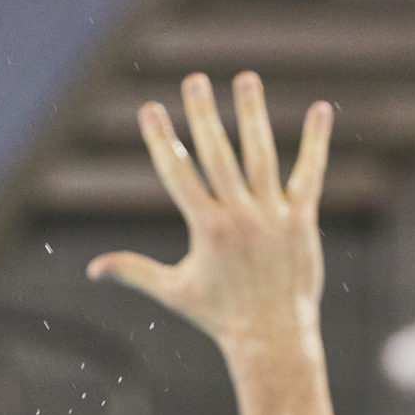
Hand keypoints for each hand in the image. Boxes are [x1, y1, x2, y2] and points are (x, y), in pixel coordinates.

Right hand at [87, 72, 330, 352]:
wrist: (272, 336)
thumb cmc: (219, 315)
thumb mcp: (173, 292)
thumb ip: (134, 271)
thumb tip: (93, 268)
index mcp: (206, 229)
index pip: (178, 174)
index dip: (161, 140)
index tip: (150, 109)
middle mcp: (239, 217)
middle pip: (218, 155)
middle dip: (204, 115)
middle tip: (194, 79)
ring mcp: (272, 216)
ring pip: (261, 156)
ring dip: (253, 114)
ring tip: (245, 78)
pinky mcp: (301, 219)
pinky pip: (309, 173)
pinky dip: (315, 142)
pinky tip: (321, 109)